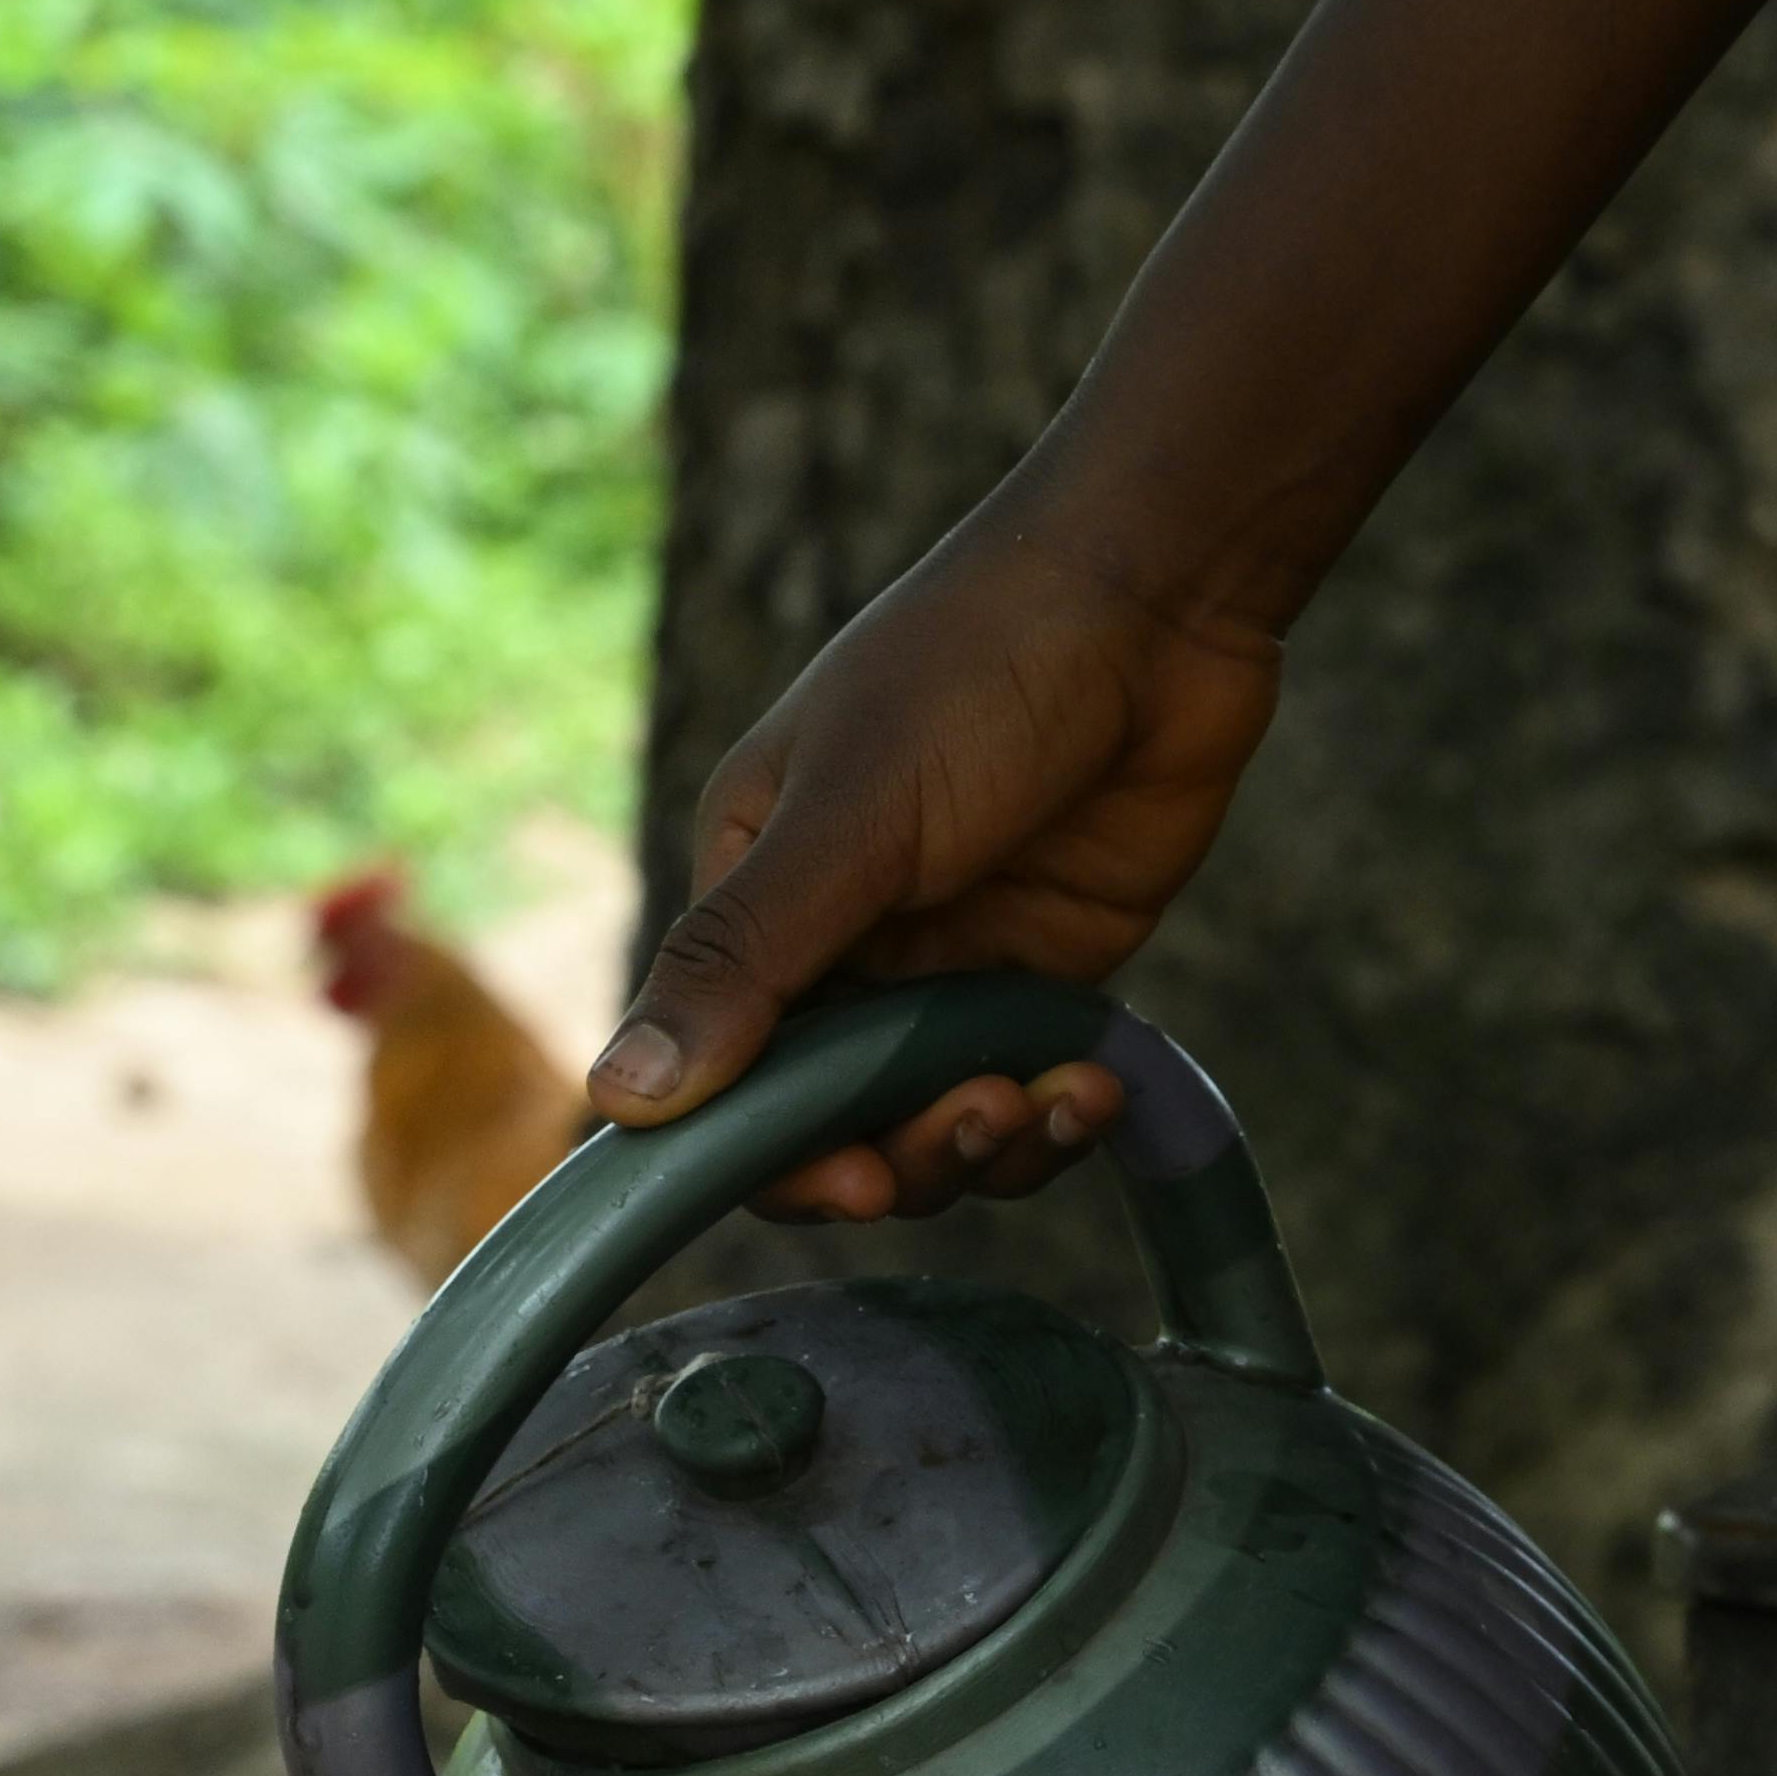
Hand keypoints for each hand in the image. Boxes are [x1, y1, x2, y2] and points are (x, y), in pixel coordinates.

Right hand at [585, 498, 1292, 1222]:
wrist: (1159, 593)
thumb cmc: (979, 666)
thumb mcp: (848, 816)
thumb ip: (742, 960)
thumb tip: (617, 1098)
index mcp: (752, 890)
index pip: (721, 1073)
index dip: (773, 1151)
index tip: (849, 1181)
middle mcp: (837, 942)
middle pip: (826, 1122)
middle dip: (893, 1157)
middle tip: (963, 1125)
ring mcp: (943, 962)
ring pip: (927, 1125)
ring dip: (978, 1147)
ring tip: (1036, 1101)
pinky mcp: (1041, 972)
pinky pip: (1021, 1093)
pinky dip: (1050, 1118)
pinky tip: (1089, 1090)